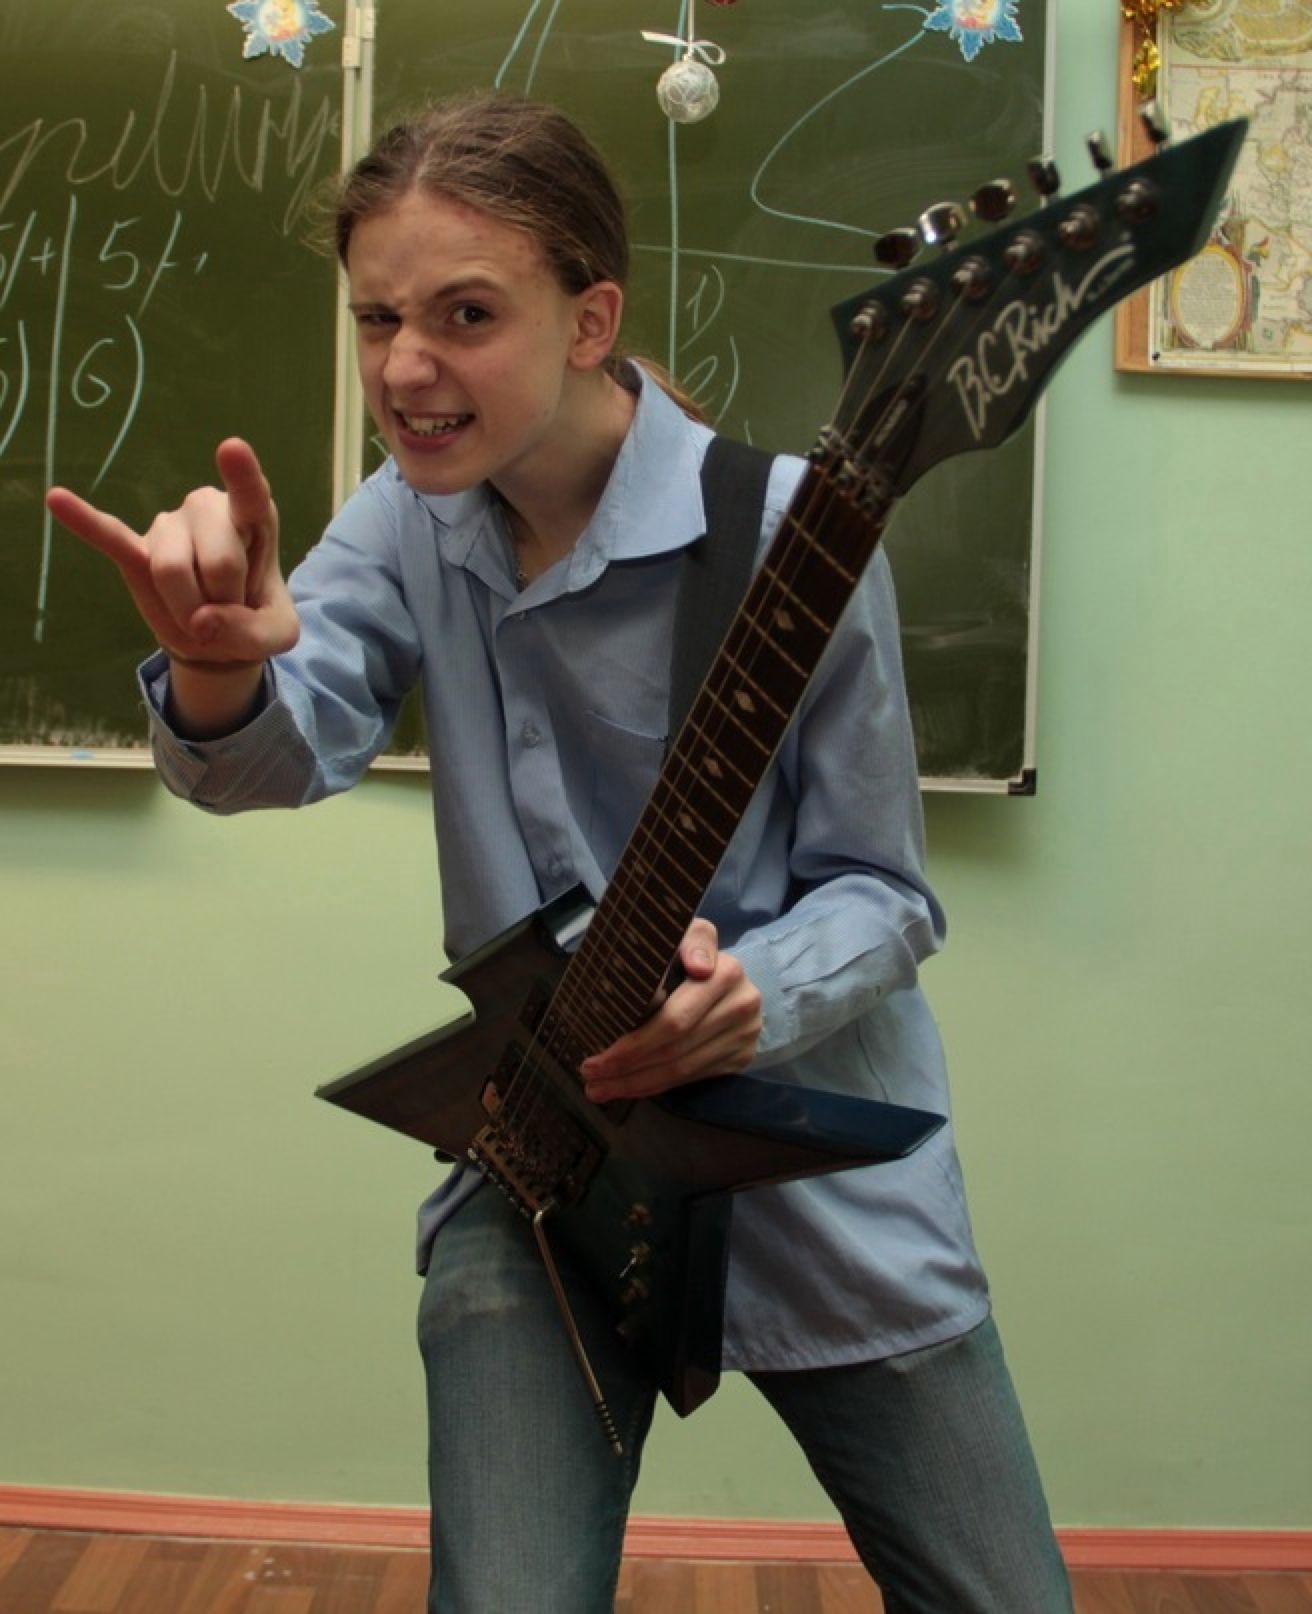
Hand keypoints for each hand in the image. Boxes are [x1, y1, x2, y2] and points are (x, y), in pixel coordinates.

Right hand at [45, 437, 298, 666]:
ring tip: (198, 614)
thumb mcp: (276, 636)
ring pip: (170, 571)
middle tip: (228, 614)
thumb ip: (253, 633)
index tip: (231, 448)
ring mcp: (169, 527)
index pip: (250, 493)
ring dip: (188, 610)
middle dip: (225, 604)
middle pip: (216, 561)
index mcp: (254, 518)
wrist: (218, 635)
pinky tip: (54, 498)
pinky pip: (109, 535)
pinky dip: (85, 521)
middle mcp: (209, 508)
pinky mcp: (135, 550)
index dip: (242, 474)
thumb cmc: (255, 617)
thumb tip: (201, 622)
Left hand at [580, 919, 762, 1102]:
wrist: (730, 976)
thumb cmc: (689, 953)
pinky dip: (656, 1085)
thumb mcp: (685, 934)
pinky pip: (692, 1078)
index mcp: (726, 972)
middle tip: (589, 1074)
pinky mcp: (741, 1056)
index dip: (634, 1043)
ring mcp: (745, 1035)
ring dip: (635, 1084)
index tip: (597, 1055)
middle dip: (626, 1066)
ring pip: (681, 1070)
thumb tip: (698, 967)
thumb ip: (689, 940)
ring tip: (599, 1089)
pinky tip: (629, 1087)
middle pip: (674, 1049)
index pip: (674, 1020)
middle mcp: (741, 1005)